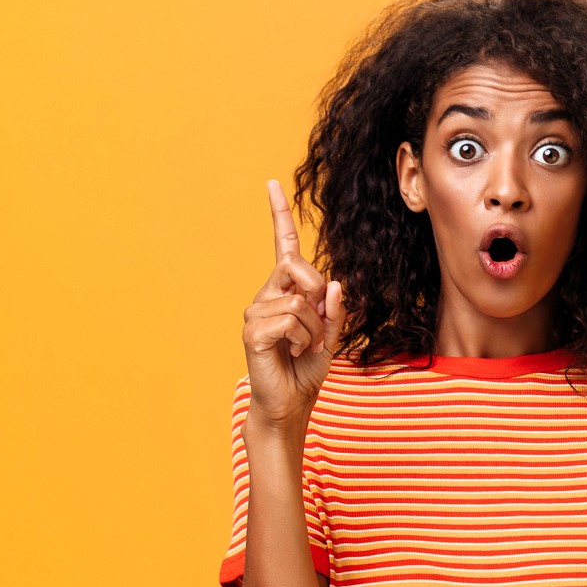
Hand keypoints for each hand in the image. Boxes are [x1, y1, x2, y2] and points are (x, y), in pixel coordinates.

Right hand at [242, 179, 343, 428]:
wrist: (289, 402)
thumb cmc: (306, 368)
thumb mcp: (331, 336)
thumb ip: (335, 310)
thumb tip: (333, 283)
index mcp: (285, 290)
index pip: (282, 246)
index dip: (278, 215)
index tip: (272, 184)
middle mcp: (266, 294)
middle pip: (296, 264)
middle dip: (317, 294)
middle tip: (317, 329)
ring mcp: (255, 311)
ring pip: (299, 299)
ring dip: (314, 328)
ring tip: (303, 347)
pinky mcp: (252, 330)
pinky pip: (290, 318)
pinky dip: (303, 337)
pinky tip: (292, 351)